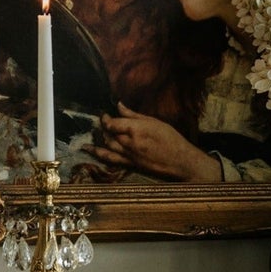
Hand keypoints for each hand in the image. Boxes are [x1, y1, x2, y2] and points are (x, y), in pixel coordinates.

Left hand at [94, 104, 219, 182]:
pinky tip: (90, 150)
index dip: (105, 118)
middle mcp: (129, 143)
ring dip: (98, 139)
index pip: (112, 123)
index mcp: (136, 130)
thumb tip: (119, 105)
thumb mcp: (155, 122)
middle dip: (102, 128)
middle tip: (101, 123)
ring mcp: (129, 156)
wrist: (181, 163)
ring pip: (106, 146)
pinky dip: (98, 154)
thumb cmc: (172, 140)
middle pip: (108, 135)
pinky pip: (110, 159)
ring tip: (93, 134)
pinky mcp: (130, 166)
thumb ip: (134, 115)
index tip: (104, 115)